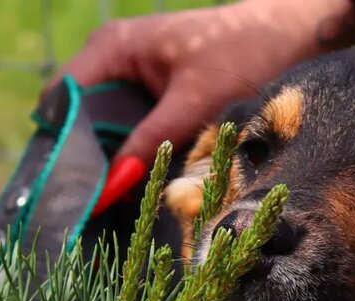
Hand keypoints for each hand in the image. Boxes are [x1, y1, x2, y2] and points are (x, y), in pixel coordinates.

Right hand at [51, 0, 354, 208]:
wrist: (293, 35)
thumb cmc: (244, 54)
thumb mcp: (195, 103)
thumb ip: (152, 141)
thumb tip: (113, 184)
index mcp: (112, 48)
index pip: (63, 99)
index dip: (60, 145)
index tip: (68, 192)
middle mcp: (116, 61)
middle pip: (81, 119)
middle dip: (86, 162)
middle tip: (90, 210)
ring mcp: (138, 81)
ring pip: (109, 130)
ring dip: (114, 165)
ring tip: (113, 207)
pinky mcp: (162, 100)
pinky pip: (138, 133)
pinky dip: (138, 158)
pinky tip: (142, 189)